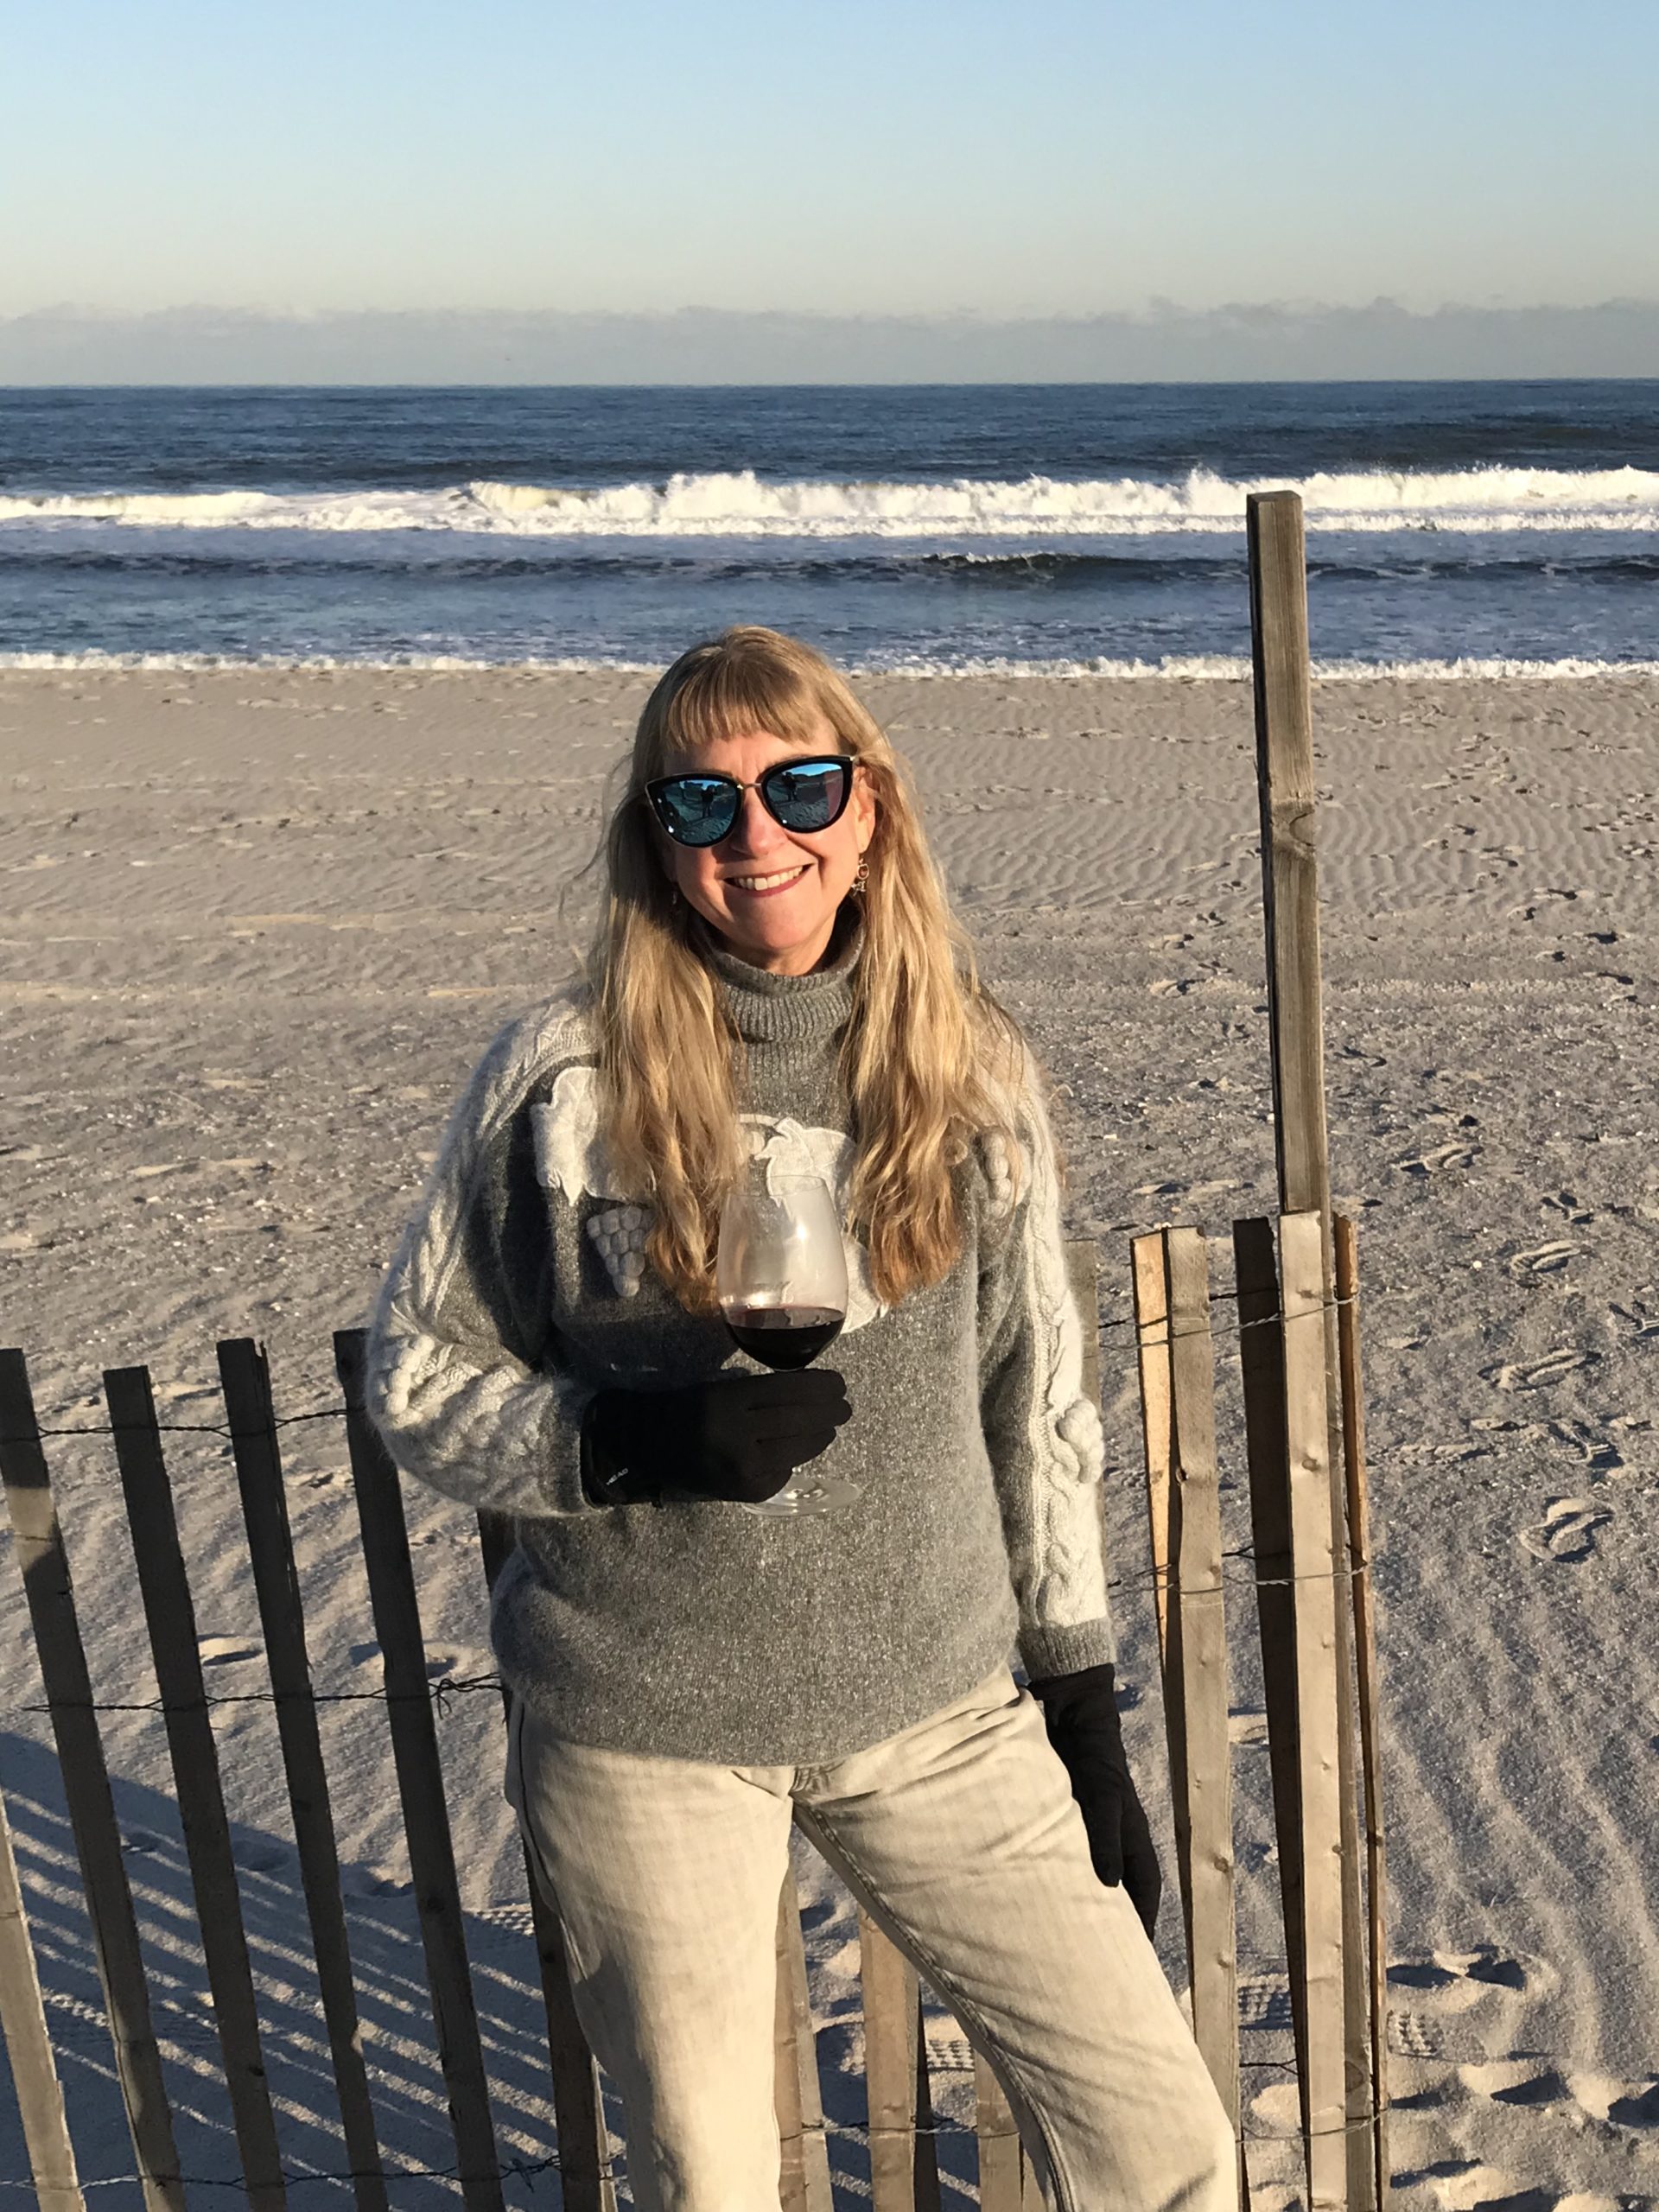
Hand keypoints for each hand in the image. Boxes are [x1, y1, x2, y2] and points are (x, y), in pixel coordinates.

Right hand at [582, 1368, 850, 1505]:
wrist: (647, 1447)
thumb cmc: (688, 1409)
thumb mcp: (722, 1389)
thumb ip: (761, 1393)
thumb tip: (812, 1393)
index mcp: (729, 1398)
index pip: (791, 1389)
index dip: (822, 1387)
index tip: (839, 1383)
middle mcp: (737, 1432)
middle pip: (802, 1420)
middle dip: (831, 1412)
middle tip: (845, 1407)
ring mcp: (743, 1466)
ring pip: (799, 1449)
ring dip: (820, 1436)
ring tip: (828, 1428)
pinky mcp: (746, 1491)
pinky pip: (783, 1472)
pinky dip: (792, 1461)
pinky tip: (792, 1452)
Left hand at [1029, 1663, 1161, 1938]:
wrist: (1067, 1706)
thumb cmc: (1091, 1749)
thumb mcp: (1101, 1793)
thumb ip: (1104, 1836)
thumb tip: (1108, 1887)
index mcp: (1130, 1838)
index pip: (1144, 1892)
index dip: (1142, 1926)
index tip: (1136, 1964)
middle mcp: (1108, 1838)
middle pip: (1113, 1891)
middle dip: (1107, 1924)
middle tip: (1089, 1963)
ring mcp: (1082, 1828)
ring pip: (1081, 1876)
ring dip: (1073, 1903)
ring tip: (1052, 1941)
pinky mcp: (1053, 1816)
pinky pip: (1053, 1855)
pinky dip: (1045, 1876)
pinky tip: (1022, 1894)